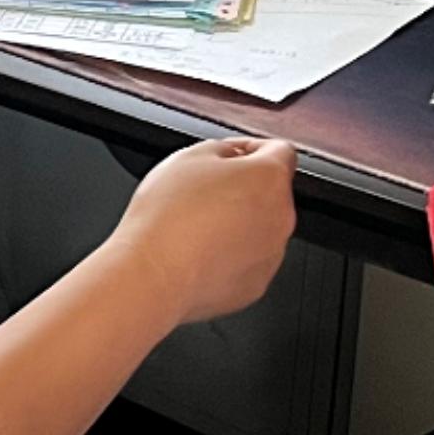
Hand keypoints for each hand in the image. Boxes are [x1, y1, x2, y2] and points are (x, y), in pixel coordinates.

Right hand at [110, 137, 295, 325]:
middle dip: (242, 190)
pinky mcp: (255, 286)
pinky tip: (199, 254)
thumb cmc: (167, 218)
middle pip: (270, 194)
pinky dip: (230, 257)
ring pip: (259, 230)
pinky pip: (247, 262)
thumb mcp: (190, 156)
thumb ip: (225, 148)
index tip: (234, 155)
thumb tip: (232, 157)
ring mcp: (270, 255)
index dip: (251, 149)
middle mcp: (281, 218)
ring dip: (237, 225)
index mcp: (270, 179)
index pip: (280, 151)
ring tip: (197, 228)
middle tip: (204, 194)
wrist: (153, 275)